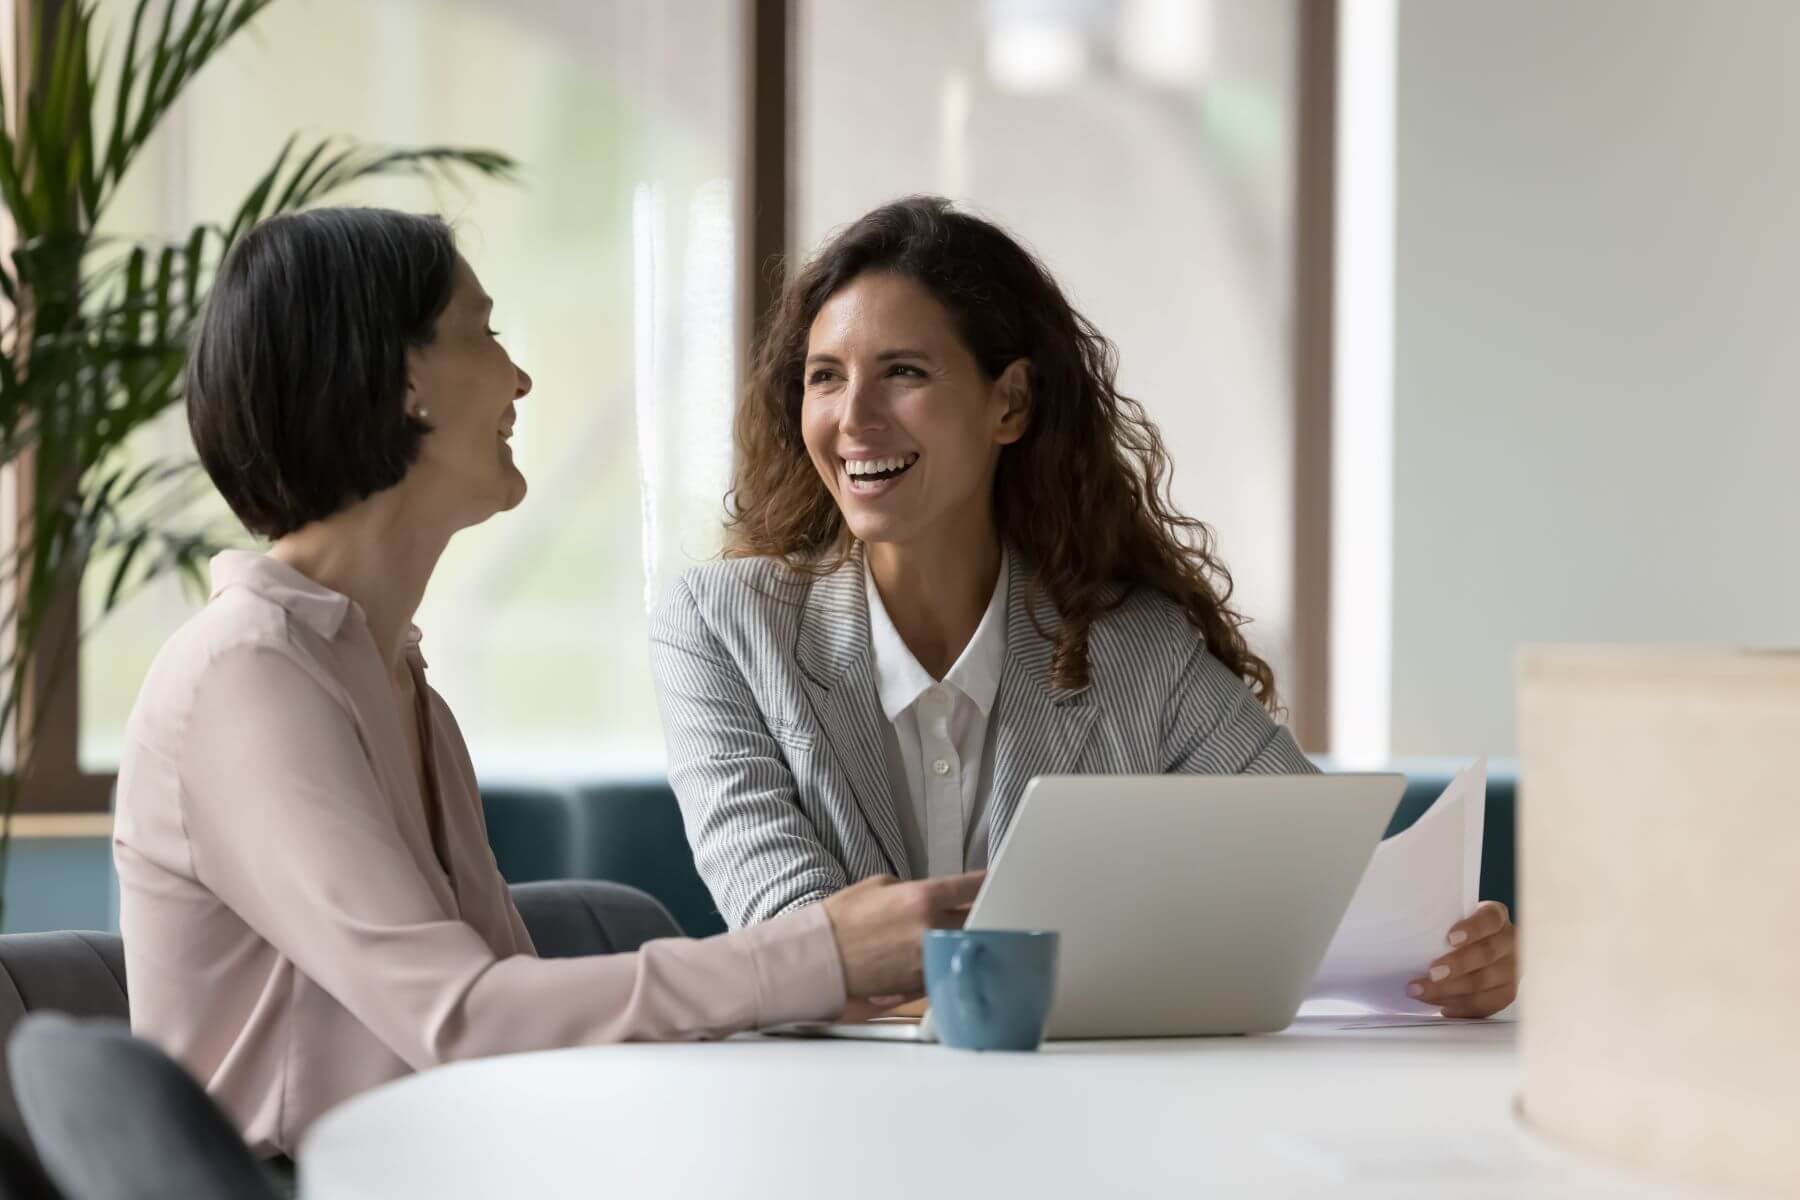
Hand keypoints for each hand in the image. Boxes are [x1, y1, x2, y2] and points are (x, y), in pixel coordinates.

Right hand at [820, 871, 983, 1001]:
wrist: (819, 957)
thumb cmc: (842, 921)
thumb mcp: (879, 886)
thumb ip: (913, 889)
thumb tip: (934, 896)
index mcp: (922, 897)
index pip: (971, 887)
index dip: (986, 884)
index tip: (991, 883)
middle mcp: (931, 928)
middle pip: (977, 921)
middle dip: (980, 915)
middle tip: (980, 912)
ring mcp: (928, 958)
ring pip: (965, 948)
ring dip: (966, 942)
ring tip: (961, 936)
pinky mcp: (921, 983)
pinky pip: (947, 969)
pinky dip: (948, 963)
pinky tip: (944, 958)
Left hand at [1408, 900, 1517, 1017]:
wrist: (1483, 948)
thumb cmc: (1460, 932)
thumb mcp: (1454, 919)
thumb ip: (1442, 924)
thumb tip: (1408, 936)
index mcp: (1496, 916)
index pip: (1489, 919)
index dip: (1473, 929)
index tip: (1450, 938)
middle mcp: (1510, 942)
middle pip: (1487, 954)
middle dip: (1457, 966)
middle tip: (1431, 974)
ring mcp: (1512, 969)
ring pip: (1485, 983)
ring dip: (1451, 991)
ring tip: (1422, 993)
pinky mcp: (1508, 992)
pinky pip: (1487, 1004)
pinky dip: (1462, 1008)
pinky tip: (1442, 1008)